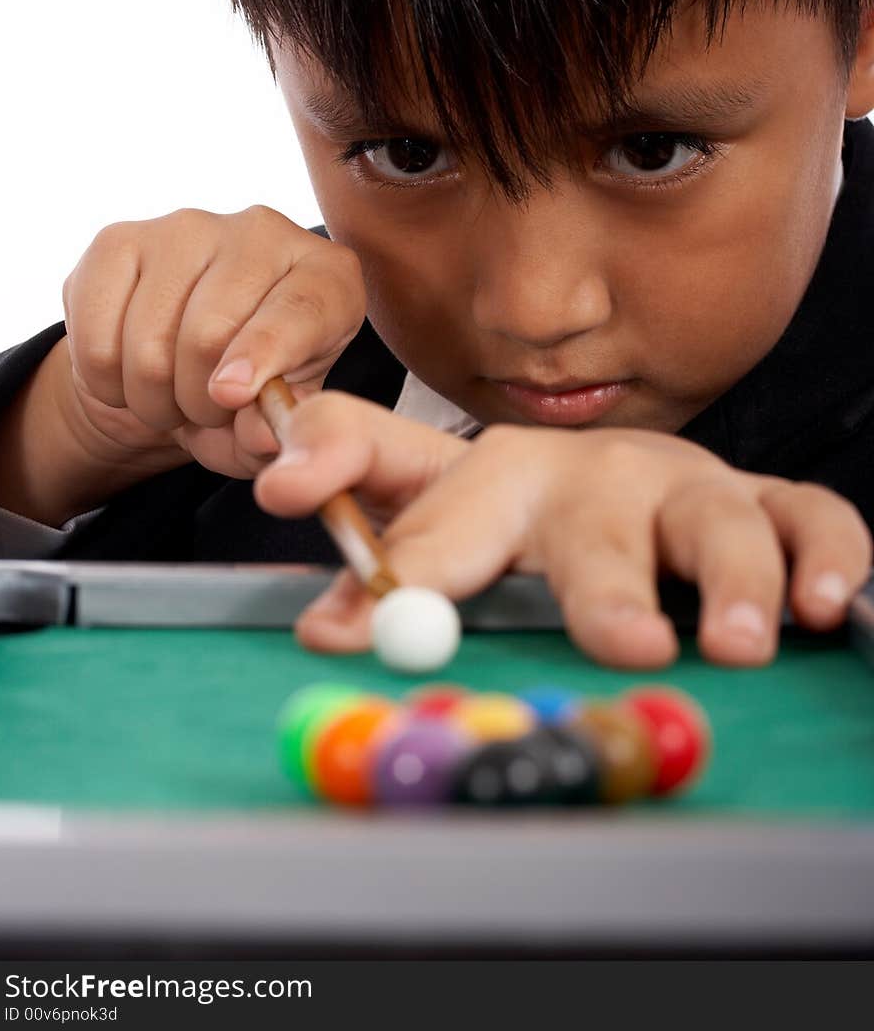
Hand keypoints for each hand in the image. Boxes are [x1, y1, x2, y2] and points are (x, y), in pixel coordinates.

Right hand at [59, 207, 364, 479]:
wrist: (183, 364)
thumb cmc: (250, 390)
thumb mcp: (274, 419)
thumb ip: (272, 430)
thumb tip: (261, 434)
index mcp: (326, 275)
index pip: (297, 311)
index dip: (262, 355)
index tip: (229, 394)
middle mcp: (263, 232)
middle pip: (210, 332)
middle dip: (198, 402)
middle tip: (203, 412)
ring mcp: (188, 228)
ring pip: (149, 341)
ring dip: (151, 398)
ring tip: (171, 398)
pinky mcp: (118, 239)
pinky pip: (95, 333)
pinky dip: (105, 380)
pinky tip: (129, 374)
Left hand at [254, 392, 871, 667]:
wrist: (640, 483)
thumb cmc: (536, 520)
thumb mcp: (453, 527)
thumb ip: (391, 569)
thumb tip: (321, 630)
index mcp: (493, 478)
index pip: (410, 467)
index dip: (341, 466)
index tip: (285, 489)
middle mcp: (592, 476)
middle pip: (586, 519)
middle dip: (600, 580)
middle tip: (617, 639)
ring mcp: (685, 488)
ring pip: (712, 518)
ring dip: (728, 578)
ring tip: (733, 639)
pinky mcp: (769, 505)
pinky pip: (808, 520)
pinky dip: (823, 557)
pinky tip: (824, 605)